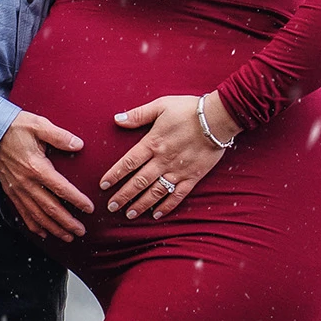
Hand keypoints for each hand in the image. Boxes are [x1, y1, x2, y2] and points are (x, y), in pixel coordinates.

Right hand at [0, 111, 91, 241]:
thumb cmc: (16, 127)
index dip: (76, 200)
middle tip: (81, 231)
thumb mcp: (39, 125)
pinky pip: (23, 213)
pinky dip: (34, 225)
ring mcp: (17, 189)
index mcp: (36, 167)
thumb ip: (60, 136)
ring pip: (37, 215)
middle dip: (67, 222)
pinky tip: (44, 233)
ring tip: (67, 237)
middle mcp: (26, 182)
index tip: (89, 208)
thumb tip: (79, 144)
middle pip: (50, 208)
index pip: (61, 188)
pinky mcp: (10, 191)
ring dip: (53, 228)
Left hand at [99, 92, 230, 219]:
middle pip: (139, 181)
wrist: (217, 118)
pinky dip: (167, 206)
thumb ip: (138, 114)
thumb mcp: (161, 105)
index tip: (103, 185)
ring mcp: (178, 170)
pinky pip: (178, 195)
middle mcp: (163, 160)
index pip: (128, 162)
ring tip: (129, 214)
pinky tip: (157, 214)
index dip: (114, 175)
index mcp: (153, 143)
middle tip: (111, 206)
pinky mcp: (193, 176)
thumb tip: (116, 119)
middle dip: (123, 195)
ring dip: (141, 204)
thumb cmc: (188, 109)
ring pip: (156, 191)